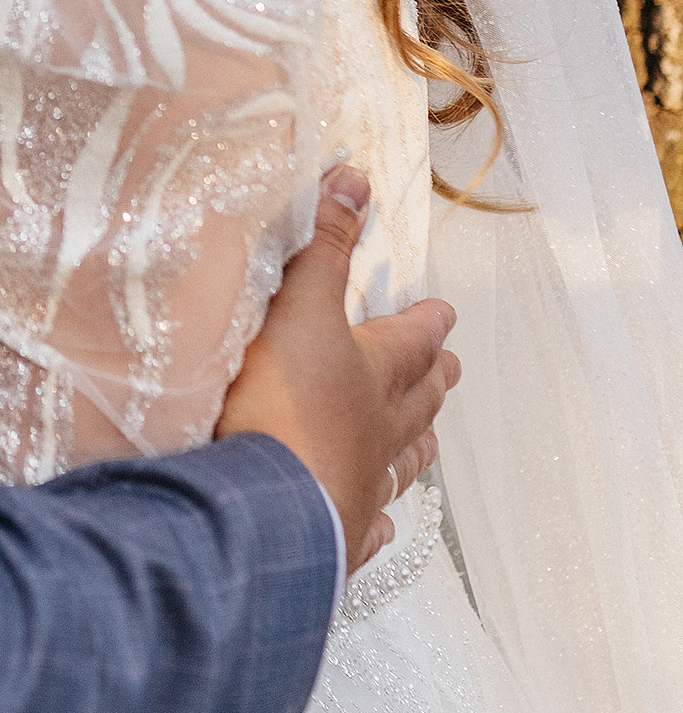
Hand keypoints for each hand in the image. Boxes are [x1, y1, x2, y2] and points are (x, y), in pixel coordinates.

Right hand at [216, 167, 458, 570]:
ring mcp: (362, 482)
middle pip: (419, 400)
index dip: (430, 321)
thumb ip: (323, 243)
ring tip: (429, 443)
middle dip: (434, 381)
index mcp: (374, 370)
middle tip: (451, 371)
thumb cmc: (279, 399)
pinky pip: (370, 524)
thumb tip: (355, 180)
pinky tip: (381, 522)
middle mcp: (380, 427)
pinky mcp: (339, 532)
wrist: (262, 505)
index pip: (415, 337)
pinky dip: (378, 518)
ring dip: (416, 446)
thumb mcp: (296, 303)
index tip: (445, 312)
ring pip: (402, 461)